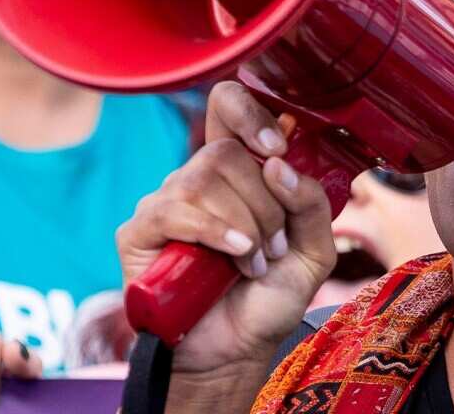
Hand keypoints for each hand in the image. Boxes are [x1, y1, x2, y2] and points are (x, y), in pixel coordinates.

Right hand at [116, 82, 336, 376]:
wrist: (237, 348)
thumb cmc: (270, 295)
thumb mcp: (313, 250)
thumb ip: (311, 204)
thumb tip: (276, 164)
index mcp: (240, 171)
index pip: (228, 105)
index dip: (248, 112)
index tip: (276, 146)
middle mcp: (199, 179)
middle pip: (226, 151)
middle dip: (264, 202)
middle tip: (274, 245)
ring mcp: (166, 202)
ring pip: (203, 178)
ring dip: (244, 223)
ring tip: (253, 261)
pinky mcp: (139, 232)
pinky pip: (172, 209)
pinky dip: (213, 230)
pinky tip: (234, 254)